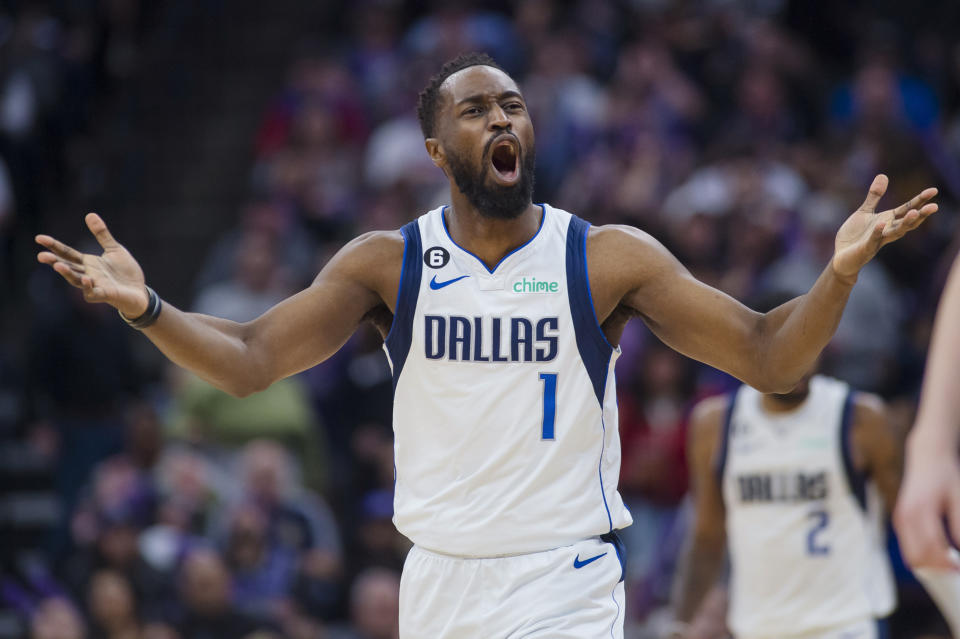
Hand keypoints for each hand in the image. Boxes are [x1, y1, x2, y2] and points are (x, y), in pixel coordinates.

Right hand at [36, 213, 148, 317]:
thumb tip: (90, 214)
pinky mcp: (105, 295)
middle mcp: (87, 274)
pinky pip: (93, 293)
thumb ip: (102, 234)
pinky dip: (89, 287)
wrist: (139, 291)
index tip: (39, 238)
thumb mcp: (114, 249)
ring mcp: (95, 285)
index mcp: (88, 263)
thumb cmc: (125, 271)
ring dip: (67, 274)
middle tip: (41, 256)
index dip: (53, 246)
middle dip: (54, 262)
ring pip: (76, 280)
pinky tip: (87, 279)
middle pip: (67, 267)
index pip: (67, 253)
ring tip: (58, 266)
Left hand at [831, 174, 937, 279]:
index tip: (934, 191)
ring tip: (915, 213)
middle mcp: (887, 230)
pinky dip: (878, 232)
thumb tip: (883, 175)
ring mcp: (877, 240)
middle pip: (907, 222)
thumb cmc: (855, 235)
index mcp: (888, 220)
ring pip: (895, 232)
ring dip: (905, 224)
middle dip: (920, 214)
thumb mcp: (865, 212)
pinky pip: (873, 240)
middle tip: (934, 206)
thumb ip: (874, 196)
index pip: (907, 209)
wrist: (842, 256)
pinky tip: (881, 223)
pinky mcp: (865, 248)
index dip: (920, 200)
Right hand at [894, 428, 959, 571]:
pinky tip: (939, 557)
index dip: (946, 563)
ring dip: (928, 566)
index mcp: (920, 510)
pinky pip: (908, 547)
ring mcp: (900, 519)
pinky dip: (922, 557)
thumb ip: (959, 526)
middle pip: (916, 556)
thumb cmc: (946, 476)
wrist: (927, 458)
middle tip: (955, 573)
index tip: (958, 570)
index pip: (931, 547)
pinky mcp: (900, 521)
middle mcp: (905, 516)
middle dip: (936, 570)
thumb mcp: (959, 499)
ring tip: (949, 567)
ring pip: (910, 555)